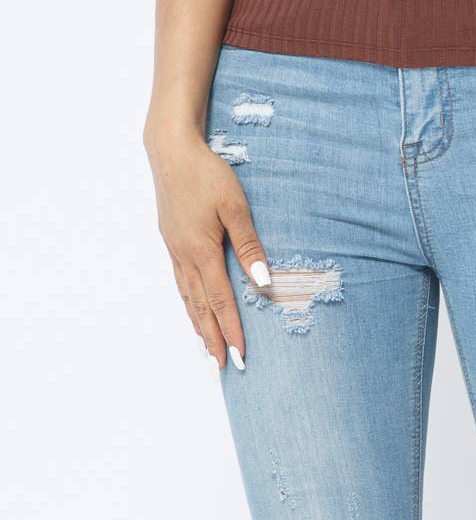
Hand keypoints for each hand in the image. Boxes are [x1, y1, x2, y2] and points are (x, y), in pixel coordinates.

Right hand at [144, 128, 270, 370]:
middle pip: (200, 307)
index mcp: (202, 252)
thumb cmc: (207, 175)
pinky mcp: (170, 240)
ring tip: (206, 347)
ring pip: (187, 297)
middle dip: (213, 338)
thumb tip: (262, 282)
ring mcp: (174, 250)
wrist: (171, 153)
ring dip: (198, 324)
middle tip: (223, 366)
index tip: (239, 356)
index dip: (231, 330)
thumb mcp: (235, 207)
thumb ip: (249, 245)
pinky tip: (192, 306)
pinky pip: (180, 281)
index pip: (221, 301)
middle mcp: (184, 257)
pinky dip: (188, 302)